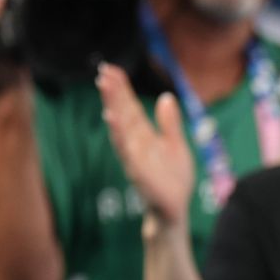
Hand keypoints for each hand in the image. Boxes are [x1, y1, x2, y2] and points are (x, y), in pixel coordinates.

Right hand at [97, 64, 193, 225]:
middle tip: (103, 72)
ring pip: (121, 130)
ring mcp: (135, 158)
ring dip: (112, 108)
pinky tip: (113, 120)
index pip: (130, 108)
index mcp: (144, 136)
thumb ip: (170, 123)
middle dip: (113, 94)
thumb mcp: (176, 146)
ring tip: (105, 88)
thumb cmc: (173, 179)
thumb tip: (166, 97)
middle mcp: (135, 145)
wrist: (175, 210)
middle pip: (122, 114)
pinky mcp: (139, 172)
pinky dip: (120, 136)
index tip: (111, 69)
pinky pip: (127, 152)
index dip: (122, 89)